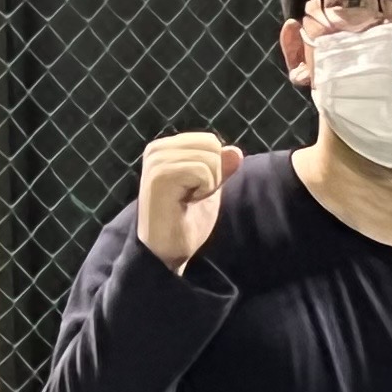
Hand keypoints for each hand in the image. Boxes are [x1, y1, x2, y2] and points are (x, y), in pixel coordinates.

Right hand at [137, 132, 240, 271]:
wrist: (168, 250)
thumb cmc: (187, 221)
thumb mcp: (210, 189)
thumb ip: (221, 168)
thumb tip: (235, 151)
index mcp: (165, 148)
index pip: (210, 141)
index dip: (214, 169)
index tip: (195, 190)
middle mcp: (157, 149)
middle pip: (212, 147)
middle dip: (213, 176)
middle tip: (192, 198)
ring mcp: (156, 161)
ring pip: (210, 160)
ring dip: (207, 186)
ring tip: (187, 201)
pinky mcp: (160, 175)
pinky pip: (203, 172)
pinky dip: (203, 191)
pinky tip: (184, 203)